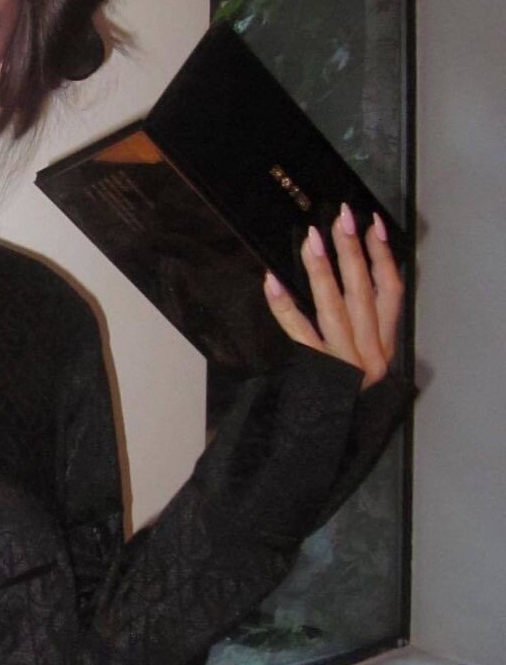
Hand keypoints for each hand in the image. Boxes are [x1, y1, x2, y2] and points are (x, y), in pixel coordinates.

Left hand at [261, 204, 402, 389]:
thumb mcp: (365, 365)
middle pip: (363, 292)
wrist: (325, 447)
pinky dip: (285, 306)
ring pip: (335, 308)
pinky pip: (300, 333)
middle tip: (341, 217)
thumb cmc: (341, 403)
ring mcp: (345, 363)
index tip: (373, 224)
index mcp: (384, 346)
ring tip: (312, 239)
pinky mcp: (318, 373)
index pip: (391, 292)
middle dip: (352, 251)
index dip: (384, 256)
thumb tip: (348, 278)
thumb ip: (362, 330)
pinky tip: (272, 281)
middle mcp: (371, 353)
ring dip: (322, 271)